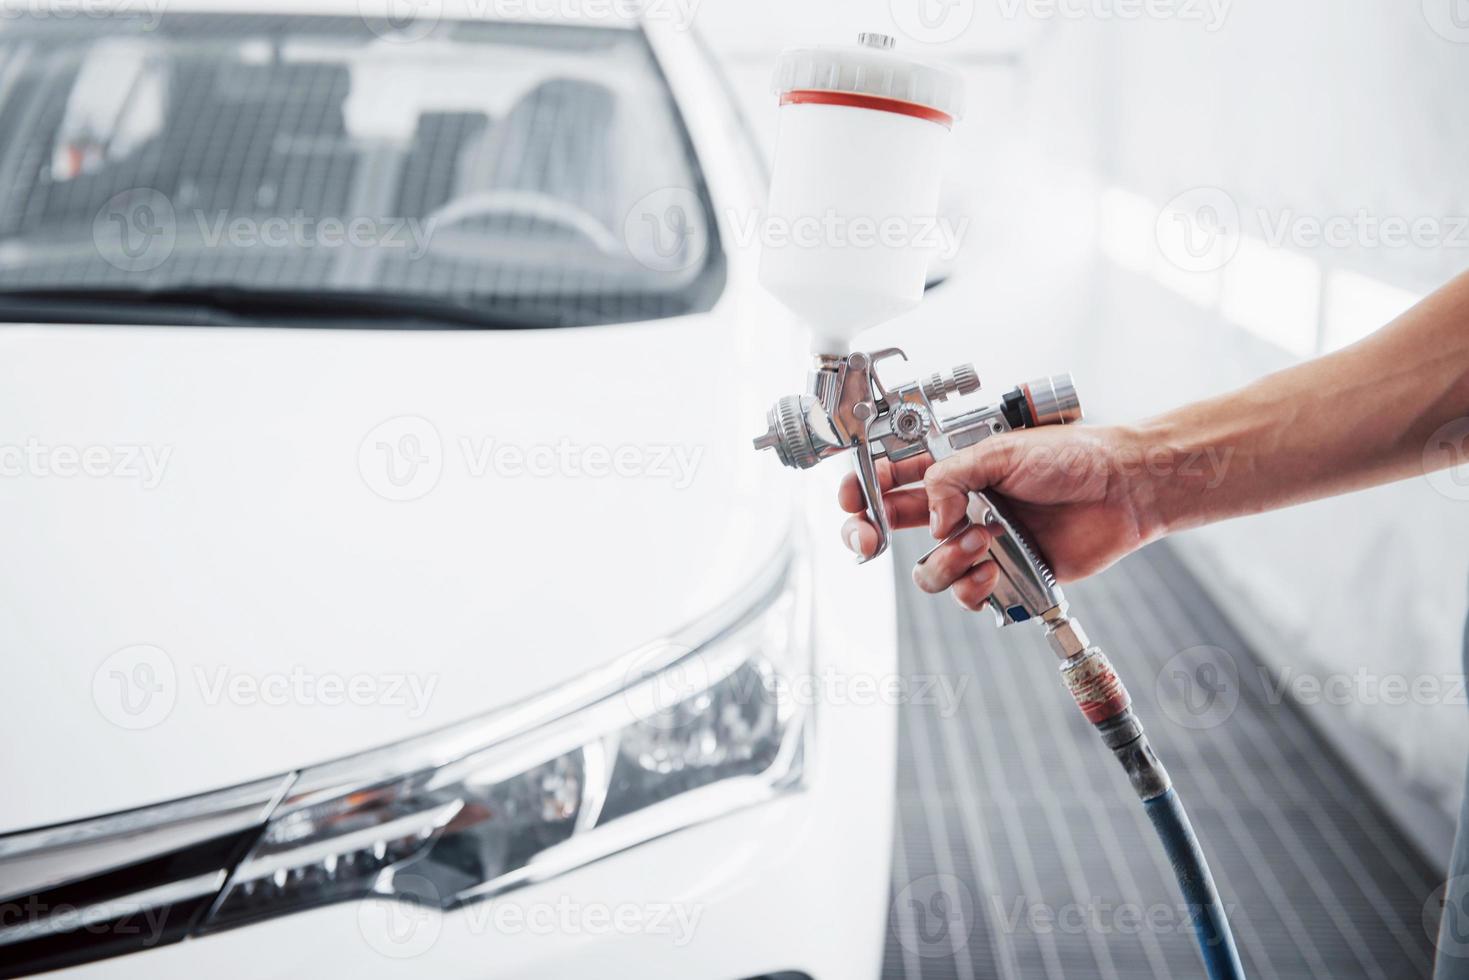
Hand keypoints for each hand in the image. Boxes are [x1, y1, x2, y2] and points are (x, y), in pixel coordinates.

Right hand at [838, 425, 1159, 610]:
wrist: (1123, 490)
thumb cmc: (1073, 458)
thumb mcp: (1001, 451)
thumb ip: (951, 478)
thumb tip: (931, 518)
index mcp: (953, 470)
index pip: (891, 480)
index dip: (864, 488)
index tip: (854, 496)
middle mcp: (959, 508)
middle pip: (890, 527)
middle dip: (868, 533)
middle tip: (868, 537)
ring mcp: (979, 543)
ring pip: (928, 569)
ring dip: (943, 560)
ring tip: (979, 541)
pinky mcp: (1004, 575)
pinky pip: (965, 595)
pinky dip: (971, 587)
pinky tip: (991, 568)